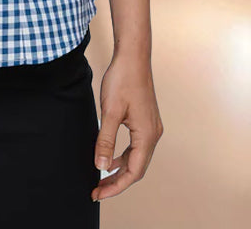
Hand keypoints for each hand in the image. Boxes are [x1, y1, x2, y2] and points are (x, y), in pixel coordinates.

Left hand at [91, 53, 162, 202]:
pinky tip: (110, 156)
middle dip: (117, 181)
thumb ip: (105, 141)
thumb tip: (101, 167)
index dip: (115, 186)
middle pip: (136, 168)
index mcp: (147, 135)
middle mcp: (153, 134)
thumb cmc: (122, 80)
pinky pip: (136, 146)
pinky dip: (123, 155)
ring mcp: (151, 127)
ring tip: (101, 177)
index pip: (133, 172)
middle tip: (97, 190)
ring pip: (136, 157)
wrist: (133, 56)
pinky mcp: (146, 120)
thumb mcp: (110, 112)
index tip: (98, 193)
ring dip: (120, 169)